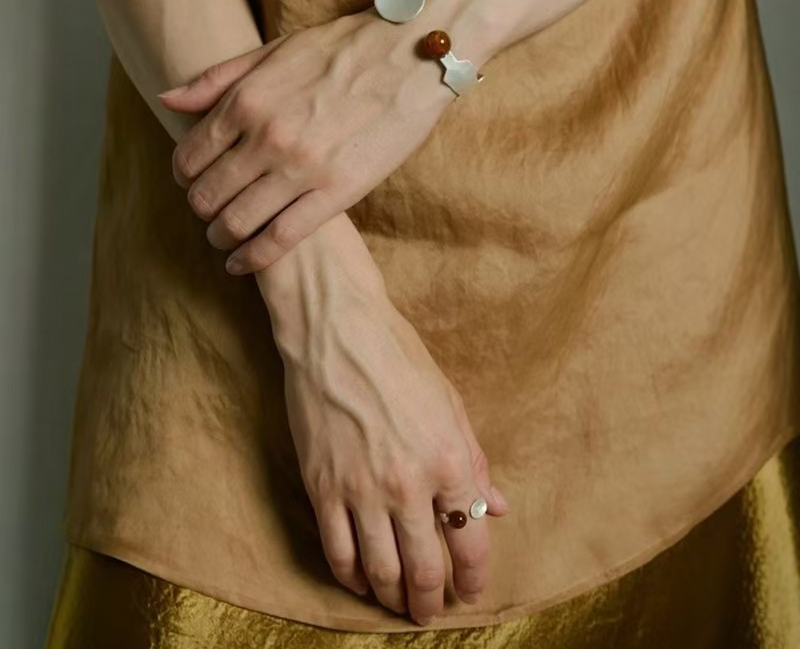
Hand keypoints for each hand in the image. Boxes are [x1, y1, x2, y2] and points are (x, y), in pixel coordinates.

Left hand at [157, 10, 455, 274]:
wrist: (410, 55)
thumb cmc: (343, 48)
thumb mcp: (274, 50)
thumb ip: (218, 78)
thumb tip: (166, 100)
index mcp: (247, 101)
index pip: (189, 157)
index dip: (184, 179)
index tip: (194, 185)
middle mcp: (267, 137)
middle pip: (207, 195)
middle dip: (201, 212)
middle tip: (210, 216)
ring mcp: (302, 167)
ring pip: (238, 222)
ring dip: (221, 238)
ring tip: (225, 241)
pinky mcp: (338, 191)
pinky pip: (281, 238)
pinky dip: (254, 258)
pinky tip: (243, 264)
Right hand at [264, 266, 509, 625]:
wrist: (336, 332)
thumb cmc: (398, 358)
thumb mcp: (450, 402)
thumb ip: (473, 460)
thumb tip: (496, 505)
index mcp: (448, 460)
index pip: (472, 541)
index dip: (475, 577)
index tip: (471, 589)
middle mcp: (408, 485)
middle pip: (424, 569)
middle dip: (431, 600)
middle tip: (431, 611)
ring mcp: (360, 489)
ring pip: (380, 570)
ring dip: (393, 597)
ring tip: (399, 603)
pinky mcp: (322, 487)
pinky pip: (337, 551)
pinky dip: (351, 576)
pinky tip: (361, 579)